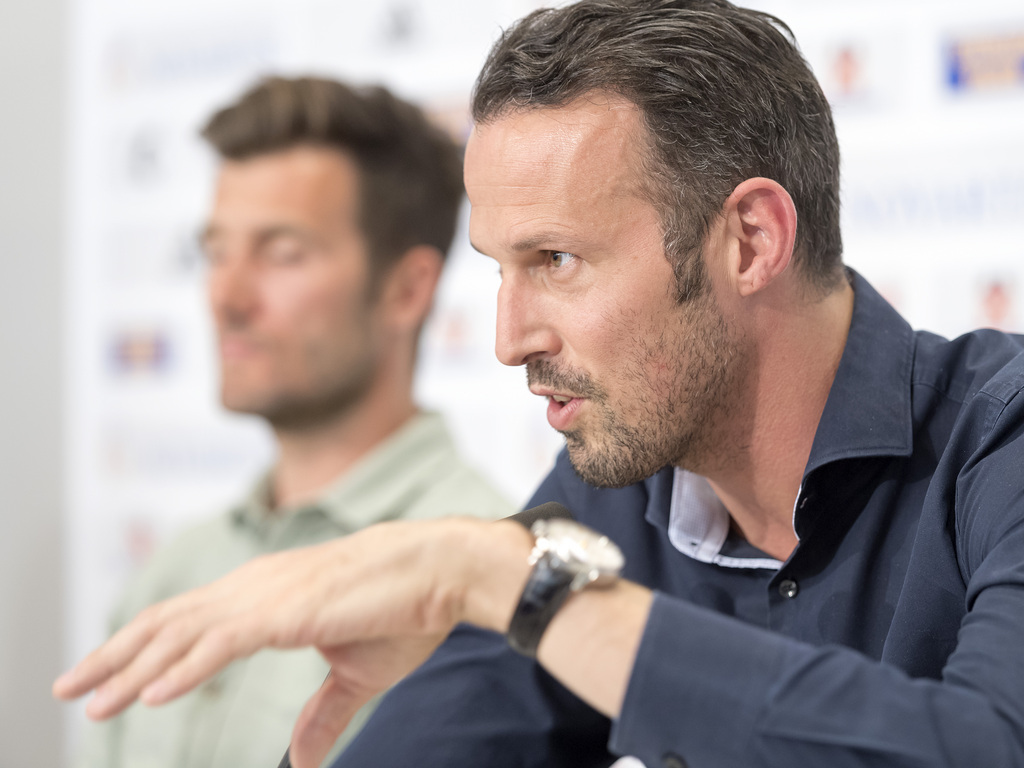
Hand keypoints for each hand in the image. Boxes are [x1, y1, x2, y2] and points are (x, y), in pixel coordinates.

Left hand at [53, 517, 533, 767]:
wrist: (443, 572)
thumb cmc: (405, 611)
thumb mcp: (355, 674)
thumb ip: (322, 713)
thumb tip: (302, 759)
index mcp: (267, 595)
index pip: (189, 621)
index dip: (143, 648)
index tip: (106, 676)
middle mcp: (257, 588)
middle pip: (169, 622)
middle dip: (115, 656)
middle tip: (69, 688)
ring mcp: (269, 596)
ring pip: (184, 633)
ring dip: (134, 668)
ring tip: (93, 701)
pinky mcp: (289, 609)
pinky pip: (222, 643)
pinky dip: (183, 668)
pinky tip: (154, 695)